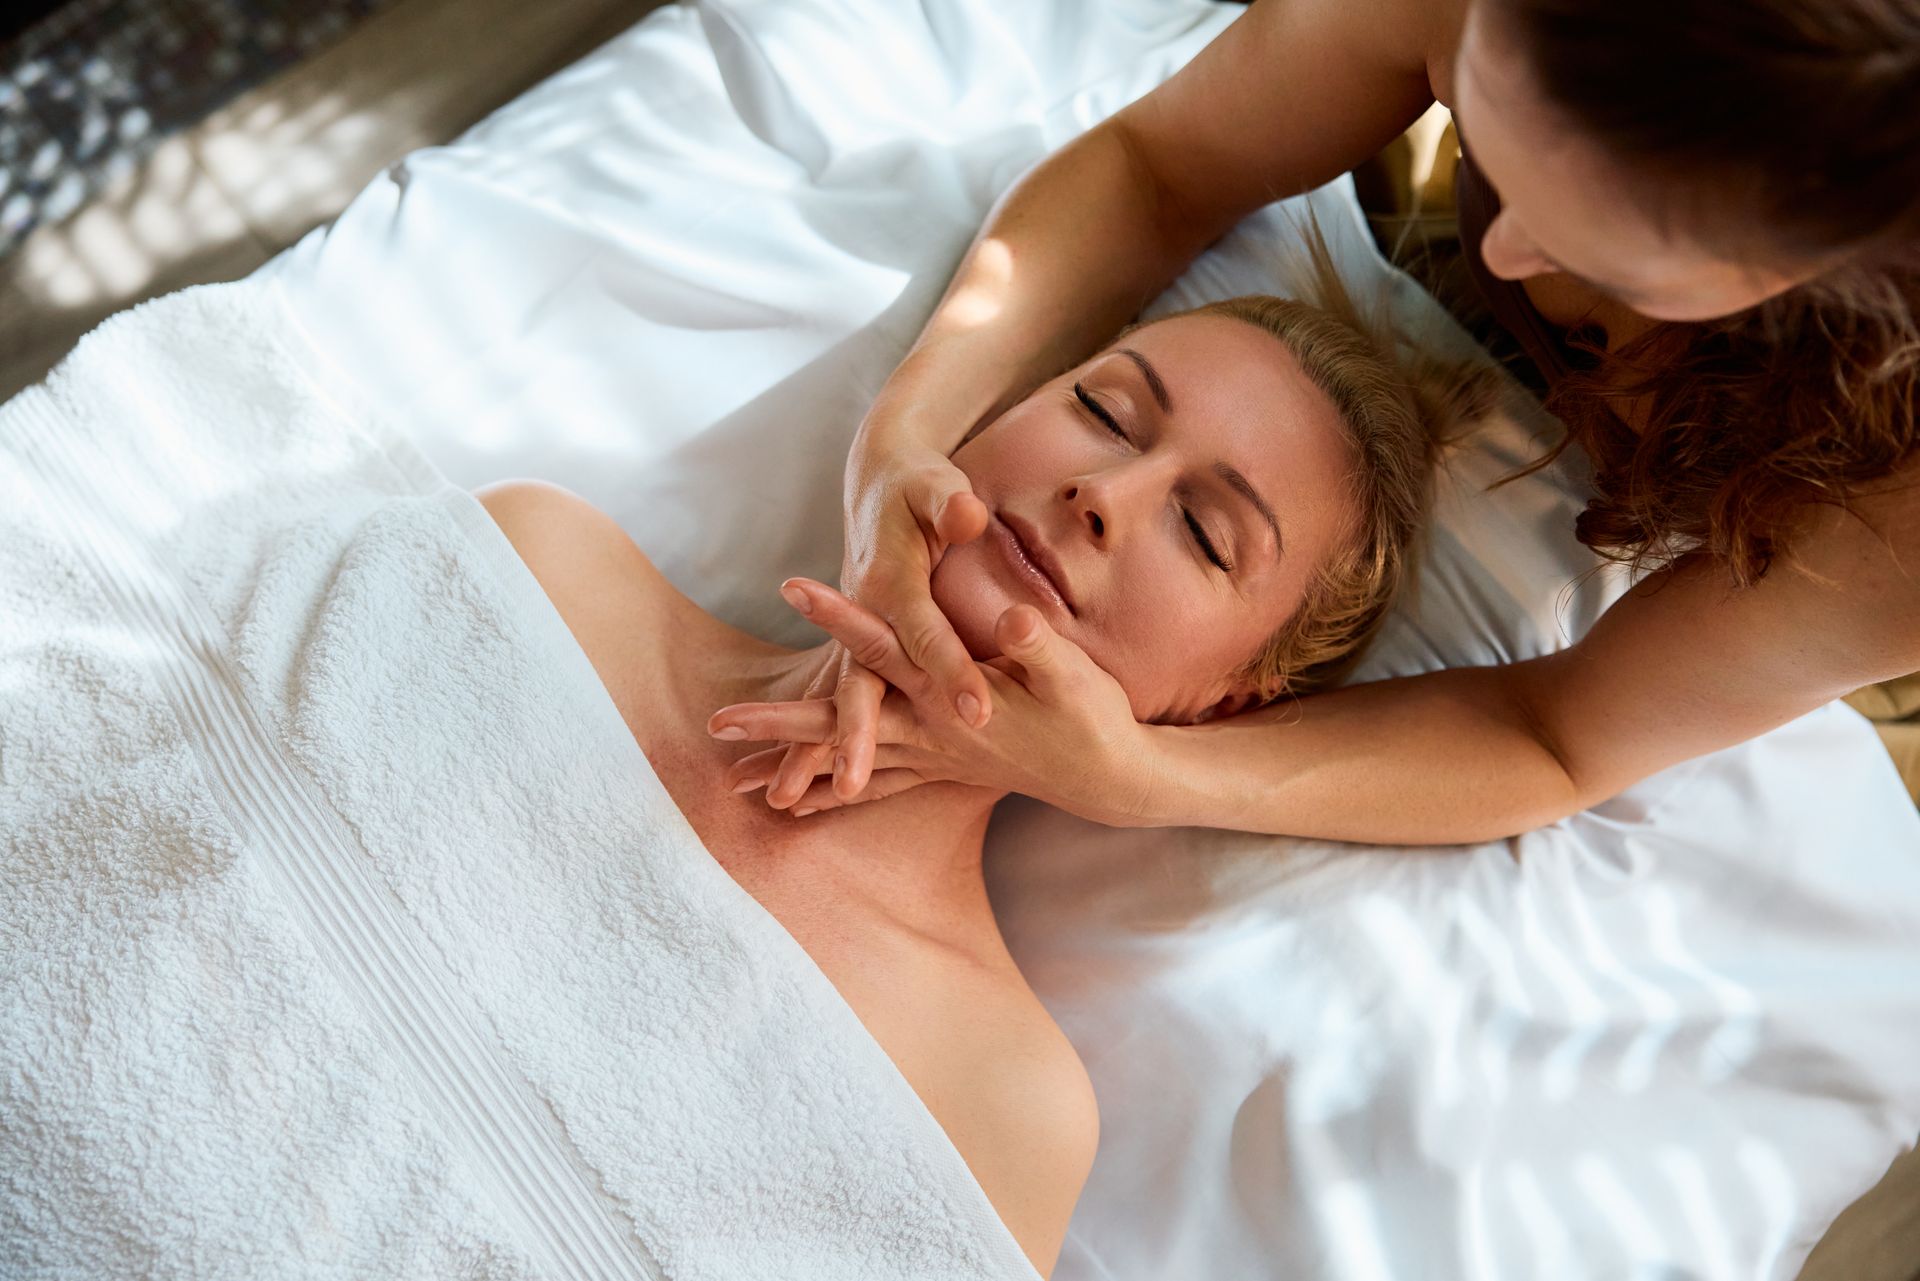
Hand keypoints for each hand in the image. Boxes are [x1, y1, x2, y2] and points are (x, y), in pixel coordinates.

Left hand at [708, 579, 1161, 826]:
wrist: (1111, 780)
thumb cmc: (1094, 718)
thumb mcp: (1072, 674)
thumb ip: (1035, 646)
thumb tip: (1010, 620)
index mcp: (949, 696)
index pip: (883, 644)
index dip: (839, 613)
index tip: (792, 584)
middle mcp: (928, 732)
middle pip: (840, 721)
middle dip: (777, 722)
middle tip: (715, 721)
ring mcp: (932, 756)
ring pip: (846, 761)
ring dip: (790, 765)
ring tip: (729, 778)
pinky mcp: (941, 769)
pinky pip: (875, 785)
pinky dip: (833, 793)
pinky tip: (798, 804)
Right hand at [759, 442, 985, 806]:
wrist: (878, 476)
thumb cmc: (918, 484)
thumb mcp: (936, 484)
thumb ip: (949, 504)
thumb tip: (964, 514)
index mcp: (891, 581)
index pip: (925, 633)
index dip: (951, 671)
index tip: (978, 713)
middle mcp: (864, 614)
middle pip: (858, 682)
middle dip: (854, 735)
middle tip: (854, 784)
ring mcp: (851, 634)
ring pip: (830, 700)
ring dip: (807, 749)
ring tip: (782, 800)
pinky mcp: (851, 647)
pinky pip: (830, 701)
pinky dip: (812, 741)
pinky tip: (796, 786)